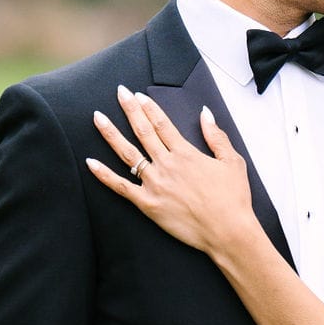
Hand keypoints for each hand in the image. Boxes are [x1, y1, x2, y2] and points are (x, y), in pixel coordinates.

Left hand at [86, 88, 258, 257]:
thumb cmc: (233, 199)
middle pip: (143, 131)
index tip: (138, 96)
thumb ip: (216, 136)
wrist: (227, 231)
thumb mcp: (232, 162)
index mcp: (186, 153)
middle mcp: (167, 164)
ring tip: (98, 118)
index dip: (149, 107)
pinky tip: (91, 163)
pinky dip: (103, 175)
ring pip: (127, 154)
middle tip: (119, 93)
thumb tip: (206, 113)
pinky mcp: (148, 204)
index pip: (162, 124)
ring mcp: (155, 184)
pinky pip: (120, 187)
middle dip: (129, 109)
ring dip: (111, 134)